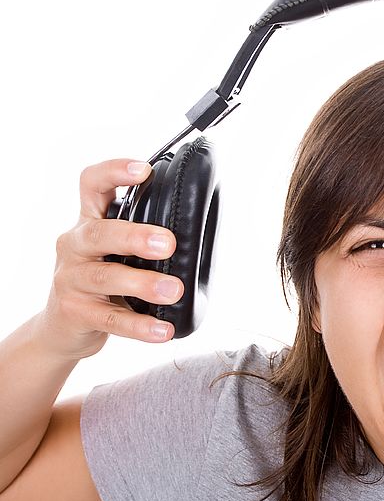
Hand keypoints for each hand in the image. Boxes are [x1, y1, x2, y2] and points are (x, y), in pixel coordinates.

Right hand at [37, 159, 182, 360]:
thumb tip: (204, 230)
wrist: (62, 329)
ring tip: (174, 290)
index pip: (91, 185)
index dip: (114, 172)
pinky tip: (164, 330)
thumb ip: (146, 238)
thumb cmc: (104, 282)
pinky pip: (110, 319)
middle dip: (135, 236)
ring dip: (142, 283)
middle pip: (99, 232)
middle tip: (169, 243)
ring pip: (105, 276)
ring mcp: (70, 279)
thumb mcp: (117, 253)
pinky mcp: (74, 312)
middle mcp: (74, 245)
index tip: (144, 170)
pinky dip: (139, 326)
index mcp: (88, 222)